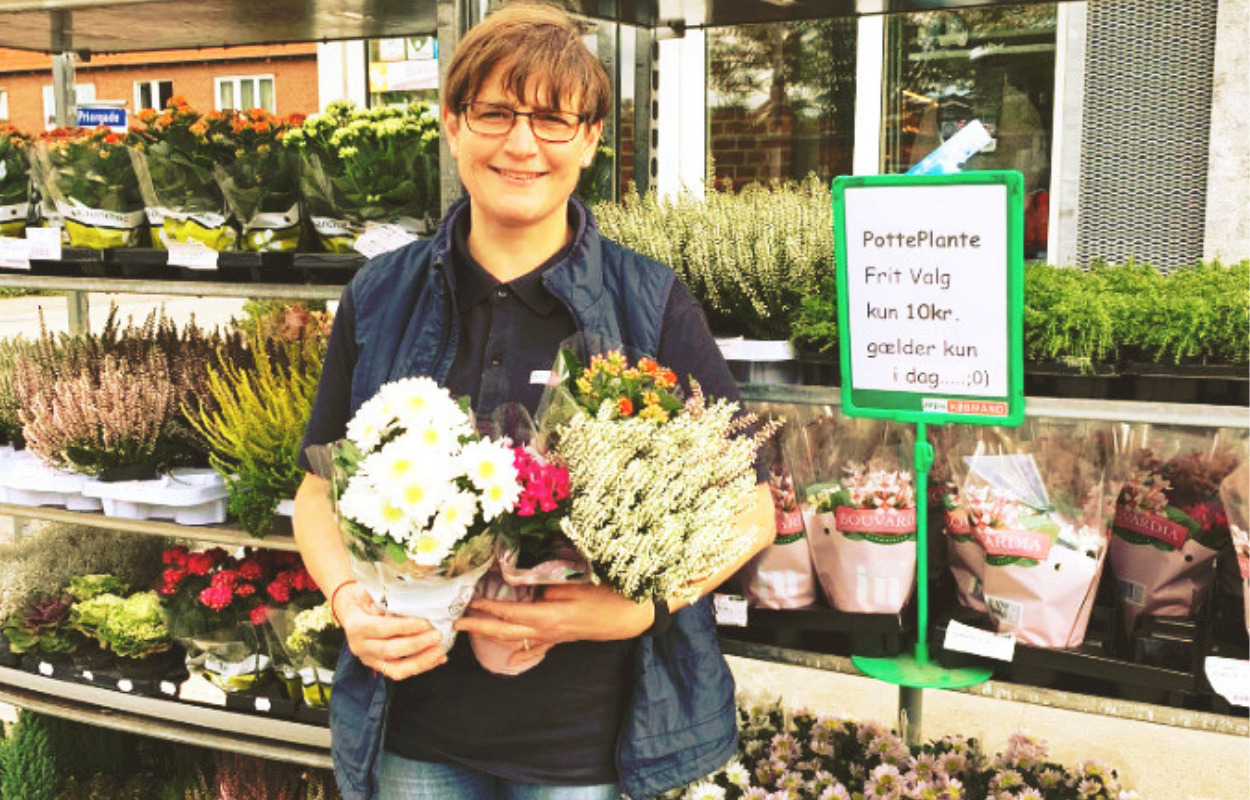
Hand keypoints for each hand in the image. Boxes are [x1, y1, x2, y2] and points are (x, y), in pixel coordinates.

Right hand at [334, 582, 446, 679]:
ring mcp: (369, 659)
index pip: (384, 629)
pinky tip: (437, 658)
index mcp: (357, 626)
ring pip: (397, 669)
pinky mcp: (379, 667)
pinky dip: (421, 666)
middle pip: (391, 651)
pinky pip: (401, 672)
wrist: (350, 608)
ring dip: (422, 661)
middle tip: (437, 635)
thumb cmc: (364, 597)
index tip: (426, 623)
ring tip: (440, 650)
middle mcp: (360, 646)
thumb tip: (417, 600)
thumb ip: (389, 599)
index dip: (407, 627)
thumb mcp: (372, 592)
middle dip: (418, 644)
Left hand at [454, 583, 653, 667]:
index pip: (510, 613)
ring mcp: (554, 637)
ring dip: (493, 636)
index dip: (487, 609)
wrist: (631, 616)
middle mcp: (547, 630)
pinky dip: (522, 655)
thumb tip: (529, 589)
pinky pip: (538, 648)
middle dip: (480, 627)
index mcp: (549, 616)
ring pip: (517, 640)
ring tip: (474, 632)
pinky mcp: (562, 638)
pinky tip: (511, 663)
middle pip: (506, 631)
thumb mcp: (577, 586)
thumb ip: (549, 588)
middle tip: (457, 624)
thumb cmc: (608, 597)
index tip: (468, 604)